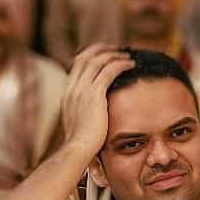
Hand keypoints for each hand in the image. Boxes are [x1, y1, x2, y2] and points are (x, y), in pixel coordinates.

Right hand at [62, 44, 133, 158]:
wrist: (77, 150)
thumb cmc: (82, 145)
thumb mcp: (80, 126)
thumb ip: (85, 116)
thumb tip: (94, 118)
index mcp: (68, 94)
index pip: (77, 66)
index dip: (91, 57)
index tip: (104, 57)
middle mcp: (73, 88)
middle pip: (85, 57)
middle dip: (101, 50)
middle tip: (117, 49)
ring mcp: (82, 90)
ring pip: (97, 60)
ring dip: (113, 55)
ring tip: (127, 56)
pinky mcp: (94, 94)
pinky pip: (109, 70)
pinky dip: (120, 64)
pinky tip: (131, 65)